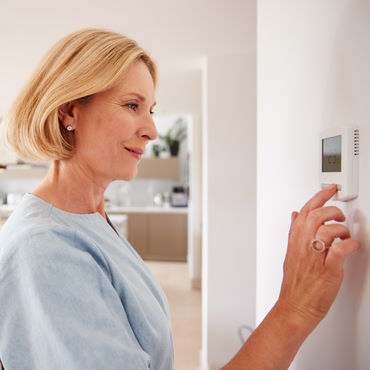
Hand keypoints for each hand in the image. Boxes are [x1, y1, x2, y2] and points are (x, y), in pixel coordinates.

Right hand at [277, 185, 359, 333]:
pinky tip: (350, 246)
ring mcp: (315, 258)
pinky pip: (339, 251)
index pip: (305, 211)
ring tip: (345, 235)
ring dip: (341, 229)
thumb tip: (295, 215)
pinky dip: (349, 244)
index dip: (318, 197)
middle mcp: (303, 246)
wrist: (295, 307)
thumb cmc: (295, 283)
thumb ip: (294, 232)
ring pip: (327, 230)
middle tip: (339, 215)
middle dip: (332, 210)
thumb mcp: (290, 252)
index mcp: (295, 241)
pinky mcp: (328, 271)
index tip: (329, 189)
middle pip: (316, 216)